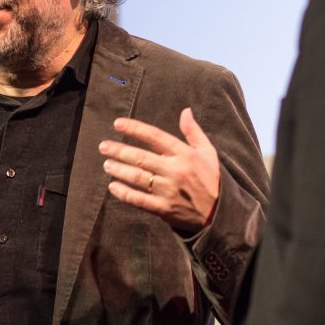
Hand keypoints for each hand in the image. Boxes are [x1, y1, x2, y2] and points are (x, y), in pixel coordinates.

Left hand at [100, 107, 219, 232]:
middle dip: (119, 151)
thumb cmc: (213, 179)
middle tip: (103, 146)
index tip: (117, 124)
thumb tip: (185, 111)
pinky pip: (139, 200)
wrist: (221, 214)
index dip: (135, 129)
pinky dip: (124, 193)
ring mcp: (168, 191)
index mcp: (185, 155)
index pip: (155, 137)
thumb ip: (193, 131)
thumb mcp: (208, 152)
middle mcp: (175, 171)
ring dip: (119, 170)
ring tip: (106, 164)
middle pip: (141, 157)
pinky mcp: (164, 209)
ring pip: (137, 178)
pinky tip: (112, 187)